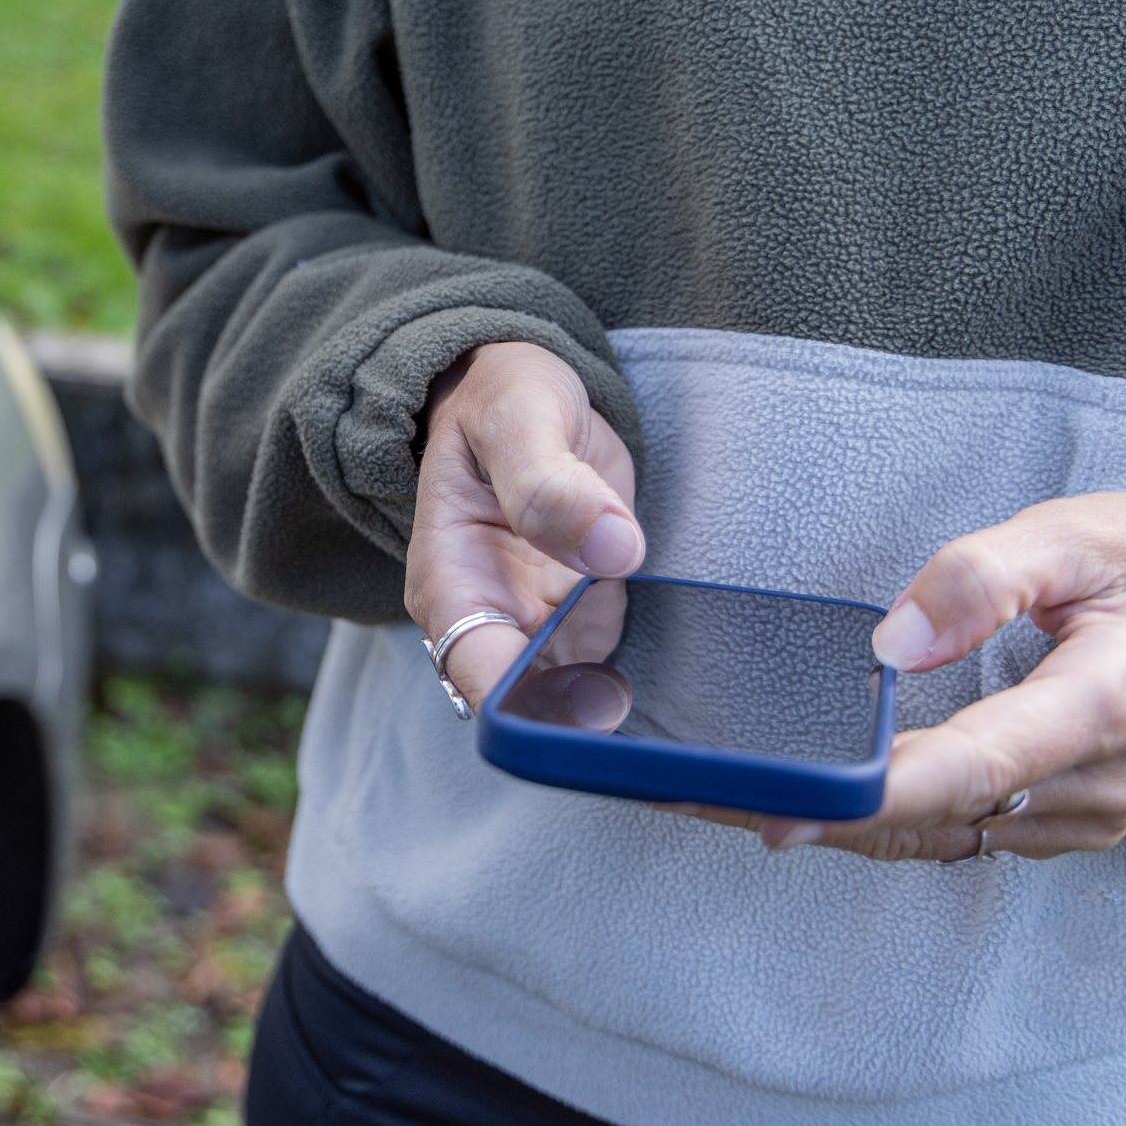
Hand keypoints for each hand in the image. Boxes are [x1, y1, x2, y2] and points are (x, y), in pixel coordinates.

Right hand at [403, 342, 644, 723]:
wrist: (523, 396)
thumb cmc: (504, 399)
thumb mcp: (520, 418)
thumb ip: (550, 483)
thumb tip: (614, 548)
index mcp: (450, 580)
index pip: (478, 670)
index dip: (529, 707)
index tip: (597, 706)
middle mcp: (487, 618)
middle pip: (525, 708)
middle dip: (580, 729)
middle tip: (638, 722)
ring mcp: (536, 626)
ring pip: (567, 707)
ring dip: (614, 721)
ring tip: (668, 728)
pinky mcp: (582, 622)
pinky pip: (606, 676)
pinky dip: (636, 693)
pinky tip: (675, 697)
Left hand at [686, 495, 1125, 860]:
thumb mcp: (1076, 541)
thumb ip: (982, 580)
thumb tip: (893, 646)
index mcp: (1102, 704)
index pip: (970, 768)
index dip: (871, 800)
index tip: (784, 816)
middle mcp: (1100, 777)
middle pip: (938, 815)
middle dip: (820, 814)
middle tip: (702, 801)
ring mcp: (1090, 809)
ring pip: (945, 835)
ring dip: (846, 825)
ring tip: (735, 802)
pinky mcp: (1071, 818)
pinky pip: (966, 832)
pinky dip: (891, 820)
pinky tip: (828, 799)